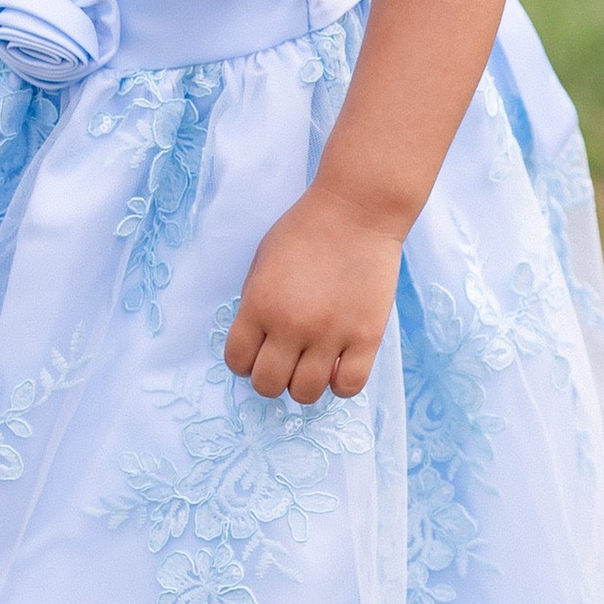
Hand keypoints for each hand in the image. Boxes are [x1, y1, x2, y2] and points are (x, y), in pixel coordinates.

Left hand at [224, 187, 405, 404]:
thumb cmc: (306, 228)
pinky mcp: (366, 337)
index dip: (245, 361)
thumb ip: (254, 302)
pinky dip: (340, 383)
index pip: (237, 361)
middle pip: (268, 385)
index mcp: (259, 305)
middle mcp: (291, 326)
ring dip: (304, 383)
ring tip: (313, 363)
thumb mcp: (262, 259)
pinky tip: (339, 364)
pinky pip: (348, 386)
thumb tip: (256, 341)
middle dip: (271, 377)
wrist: (357, 211)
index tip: (258, 352)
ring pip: (306, 393)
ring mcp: (330, 334)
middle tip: (285, 360)